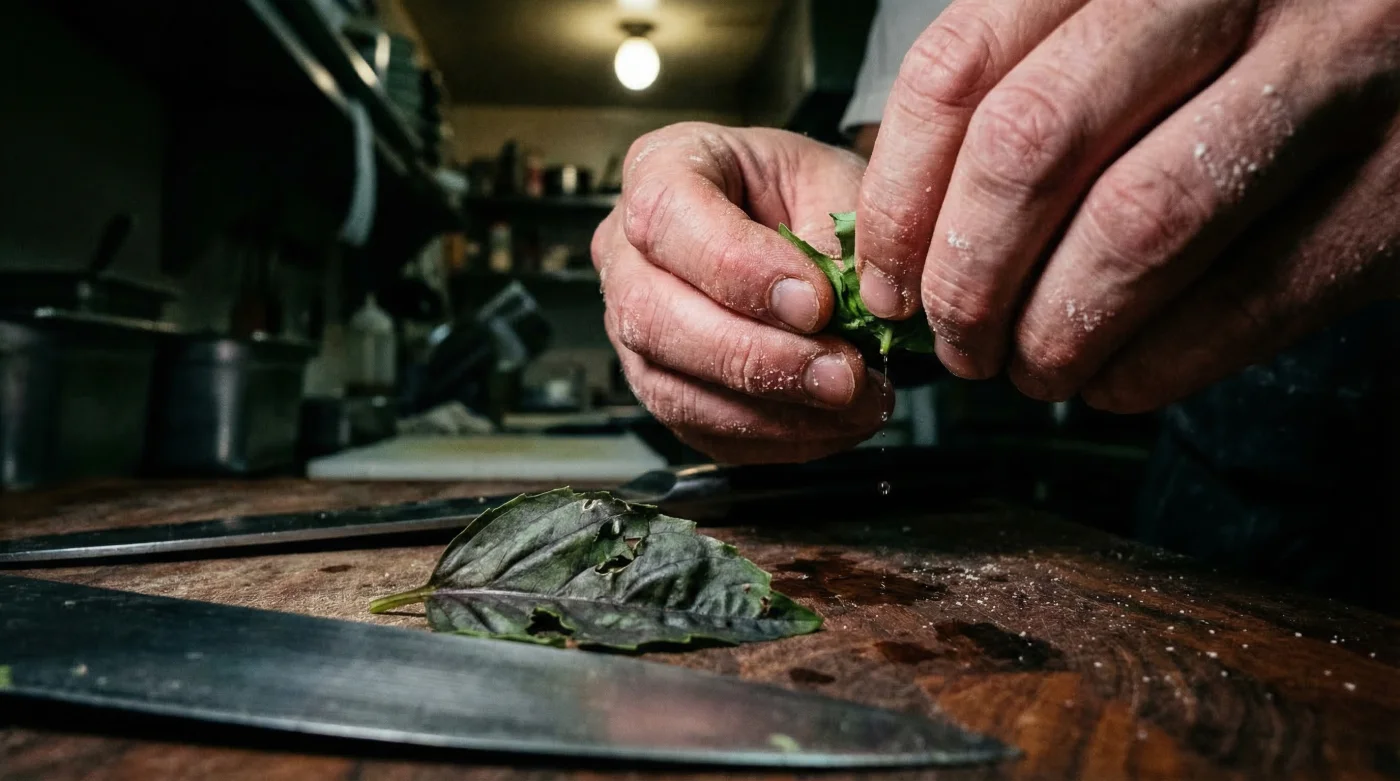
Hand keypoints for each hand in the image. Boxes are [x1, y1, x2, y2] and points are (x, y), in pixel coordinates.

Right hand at [592, 124, 894, 463]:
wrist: (802, 227)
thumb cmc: (805, 193)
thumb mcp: (834, 183)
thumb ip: (836, 241)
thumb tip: (854, 314)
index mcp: (661, 168)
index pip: (668, 218)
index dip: (739, 270)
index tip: (815, 303)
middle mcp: (627, 251)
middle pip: (654, 316)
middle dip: (757, 357)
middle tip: (842, 374)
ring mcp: (633, 326)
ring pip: (672, 387)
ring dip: (771, 410)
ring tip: (853, 402)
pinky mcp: (662, 385)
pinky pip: (702, 430)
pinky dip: (775, 438)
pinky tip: (835, 423)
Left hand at [856, 0, 1399, 411]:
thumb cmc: (1247, 40)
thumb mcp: (1131, 21)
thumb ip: (1026, 87)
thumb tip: (905, 229)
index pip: (961, 68)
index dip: (901, 197)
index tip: (888, 276)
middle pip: (1032, 147)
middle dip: (969, 277)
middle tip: (958, 340)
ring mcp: (1332, 71)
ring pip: (1135, 231)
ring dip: (1055, 333)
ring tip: (1032, 368)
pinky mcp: (1396, 182)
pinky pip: (1246, 299)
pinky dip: (1153, 366)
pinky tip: (1117, 378)